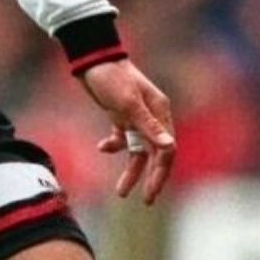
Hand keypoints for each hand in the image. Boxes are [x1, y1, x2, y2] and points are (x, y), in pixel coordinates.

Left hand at [81, 59, 175, 204]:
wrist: (90, 58)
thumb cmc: (110, 77)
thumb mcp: (127, 103)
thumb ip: (147, 126)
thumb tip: (169, 147)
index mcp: (159, 112)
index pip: (167, 149)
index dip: (161, 172)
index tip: (150, 192)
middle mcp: (151, 116)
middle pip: (155, 154)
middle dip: (151, 177)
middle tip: (147, 200)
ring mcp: (136, 117)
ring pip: (138, 151)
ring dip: (131, 170)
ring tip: (121, 192)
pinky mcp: (120, 116)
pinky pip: (122, 139)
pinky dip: (113, 146)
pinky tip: (102, 147)